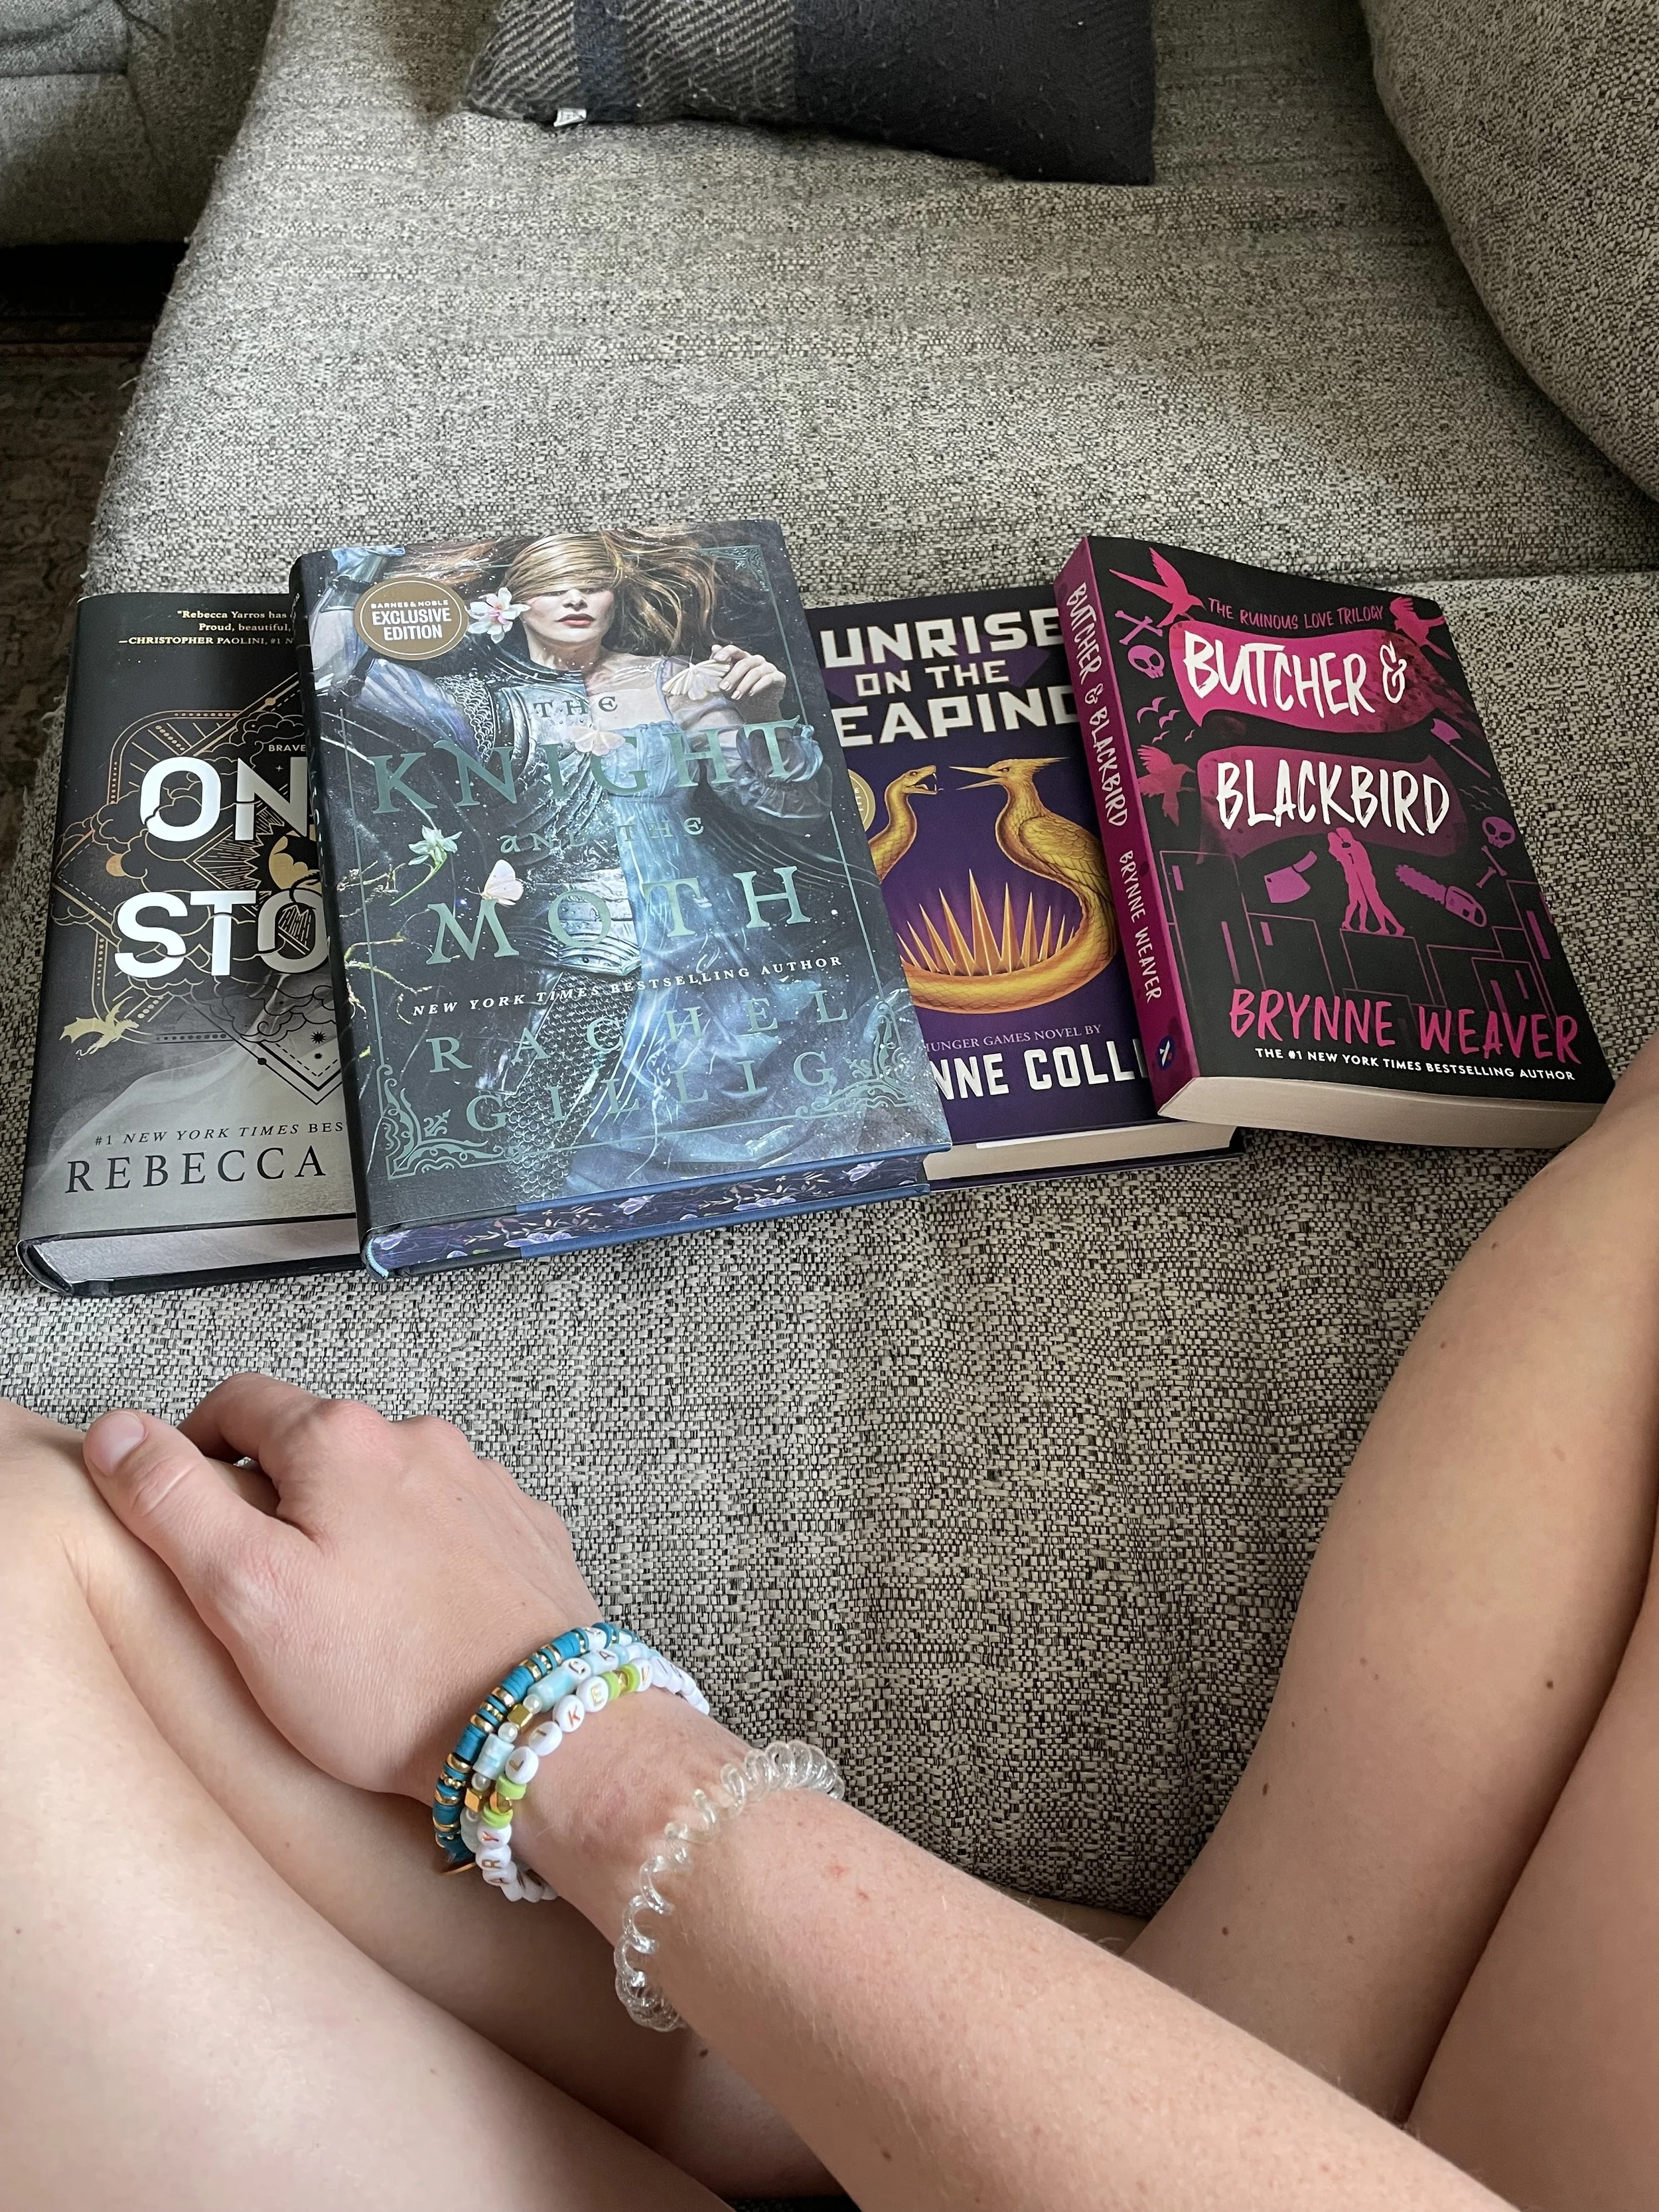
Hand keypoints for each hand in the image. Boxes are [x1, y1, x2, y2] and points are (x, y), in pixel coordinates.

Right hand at [82, 1374, 597, 1801]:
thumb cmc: (389, 1676)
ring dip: (356, 1528)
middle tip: (257, 1582)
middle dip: (279, 1498)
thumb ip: (173, 1501)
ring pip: (389, 1488)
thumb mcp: (244, 1590)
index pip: (238, 1403)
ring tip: (340, 1613)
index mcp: (342, 1441)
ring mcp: (484, 1487)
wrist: (537, 1731)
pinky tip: (413, 1620)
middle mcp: (422, 1442)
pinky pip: (451, 1528)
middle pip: (319, 1446)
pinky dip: (421, 1559)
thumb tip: (119, 1431)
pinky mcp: (526, 1536)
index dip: (195, 1448)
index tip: (184, 1503)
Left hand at [666, 643, 787, 713]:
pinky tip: (750, 694)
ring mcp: (768, 668)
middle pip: (744, 662)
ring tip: (734, 697)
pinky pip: (767, 679)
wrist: (757, 711)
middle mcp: (756, 660)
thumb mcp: (728, 684)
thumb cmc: (741, 694)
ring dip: (743, 685)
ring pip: (755, 672)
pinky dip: (757, 687)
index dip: (725, 652)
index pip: (734, 649)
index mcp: (743, 658)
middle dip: (732, 676)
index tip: (716, 659)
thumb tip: (713, 649)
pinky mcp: (778, 677)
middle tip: (722, 687)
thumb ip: (720, 668)